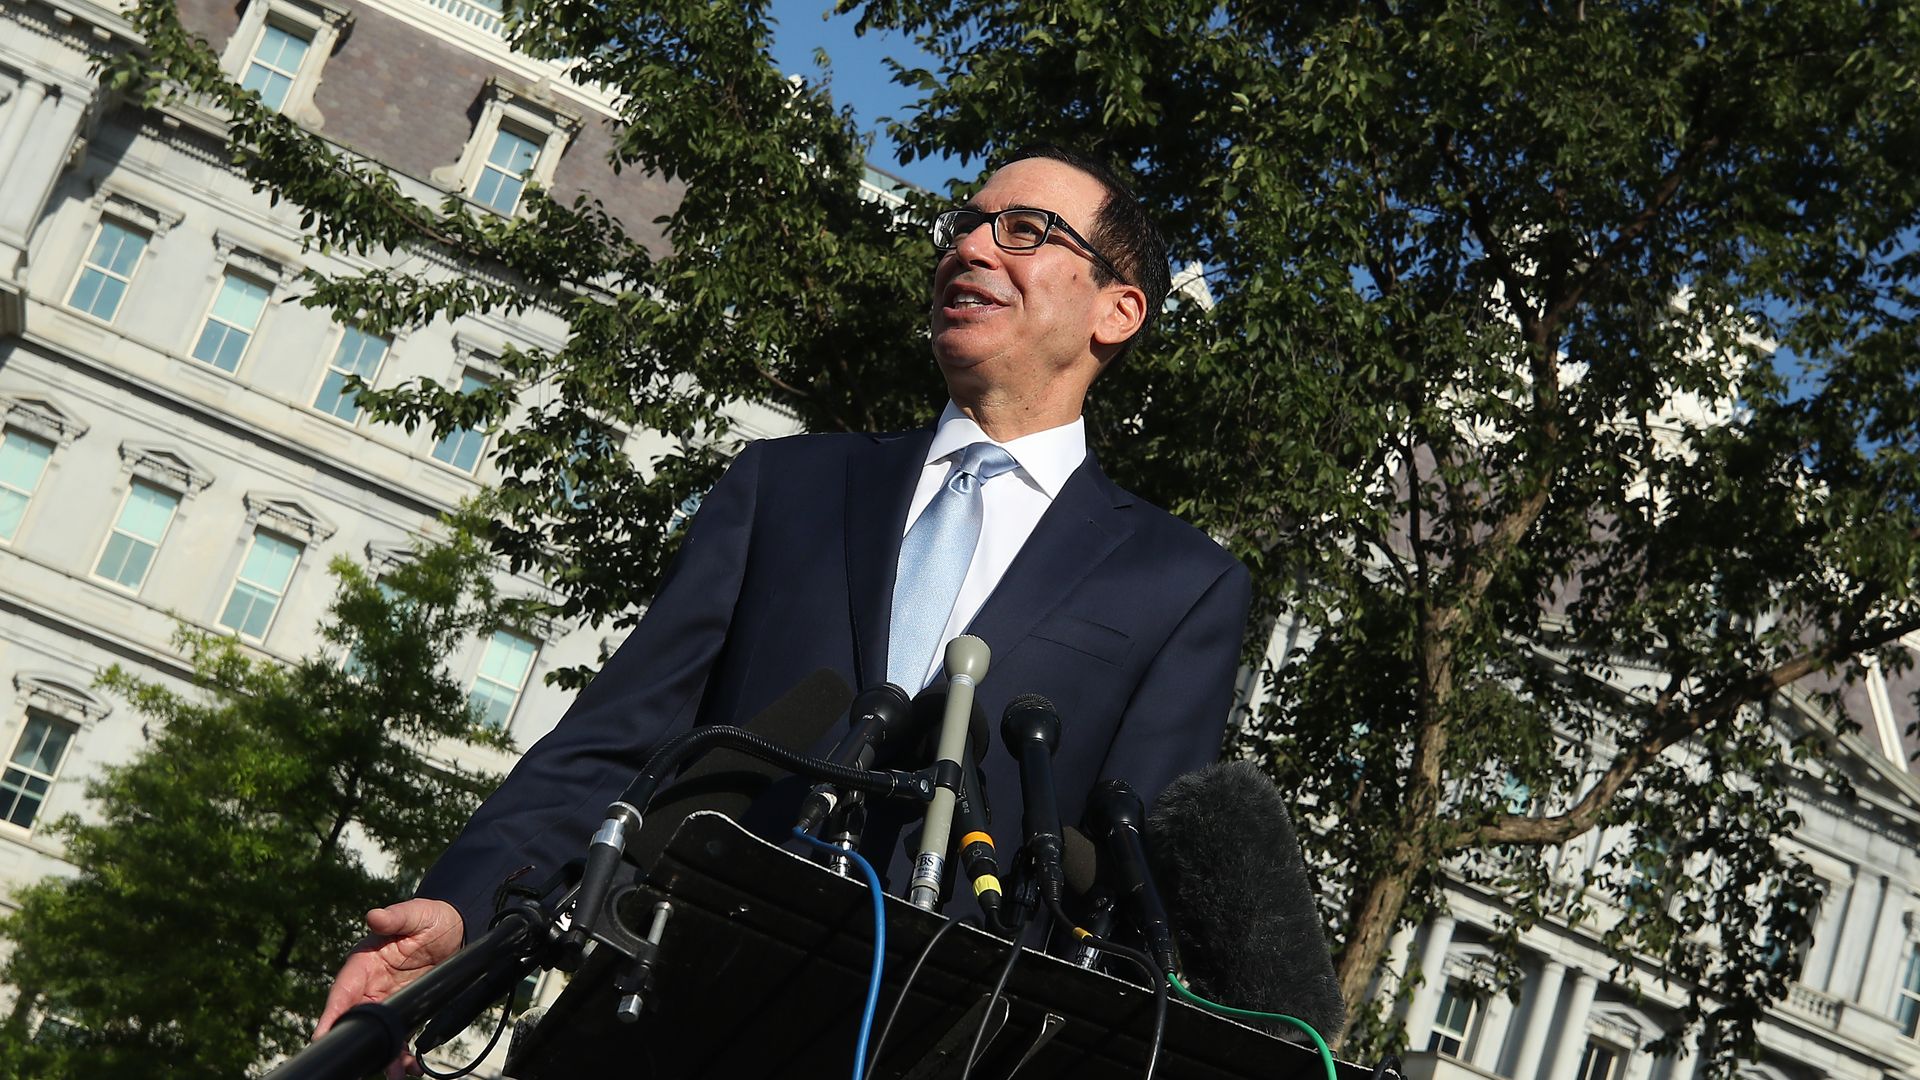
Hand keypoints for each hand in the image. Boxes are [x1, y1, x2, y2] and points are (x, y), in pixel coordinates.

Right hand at [314, 899, 464, 1079]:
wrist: (457, 928)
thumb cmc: (430, 918)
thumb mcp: (415, 914)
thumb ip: (395, 918)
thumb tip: (373, 916)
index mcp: (364, 962)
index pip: (343, 990)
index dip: (332, 1012)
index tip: (321, 1034)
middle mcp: (370, 985)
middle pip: (355, 1017)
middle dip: (356, 1040)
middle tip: (360, 1064)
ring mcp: (387, 1000)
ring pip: (376, 1032)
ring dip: (383, 1054)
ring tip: (393, 1073)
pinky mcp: (405, 1010)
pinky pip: (398, 1035)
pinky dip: (402, 1052)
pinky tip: (411, 1066)